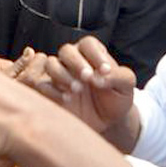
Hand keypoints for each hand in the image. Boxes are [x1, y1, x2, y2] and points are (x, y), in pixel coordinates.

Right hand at [17, 37, 135, 136]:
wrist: (106, 122)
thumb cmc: (116, 99)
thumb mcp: (126, 87)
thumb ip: (118, 76)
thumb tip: (99, 78)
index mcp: (92, 54)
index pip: (88, 44)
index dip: (96, 55)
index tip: (106, 71)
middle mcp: (73, 61)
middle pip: (66, 50)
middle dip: (77, 63)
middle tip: (88, 78)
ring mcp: (59, 75)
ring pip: (49, 63)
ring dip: (61, 74)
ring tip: (76, 89)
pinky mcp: (48, 91)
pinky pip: (39, 82)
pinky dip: (49, 88)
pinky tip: (66, 98)